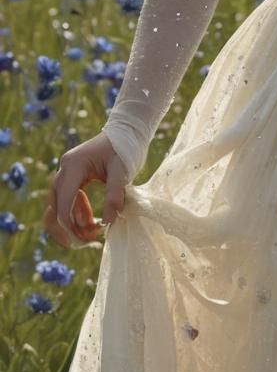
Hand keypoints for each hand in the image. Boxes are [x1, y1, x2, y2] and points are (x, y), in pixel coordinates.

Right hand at [43, 132, 128, 249]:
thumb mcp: (123, 171)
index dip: (69, 223)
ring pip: (60, 203)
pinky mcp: (74, 175)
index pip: (64, 200)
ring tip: (92, 233)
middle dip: (67, 225)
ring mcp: (68, 171)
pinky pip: (68, 198)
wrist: (128, 130)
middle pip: (54, 204)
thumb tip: (109, 221)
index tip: (81, 240)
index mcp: (74, 165)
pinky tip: (91, 220)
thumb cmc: (126, 148)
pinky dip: (77, 211)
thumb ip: (115, 195)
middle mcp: (65, 168)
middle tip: (85, 241)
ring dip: (72, 220)